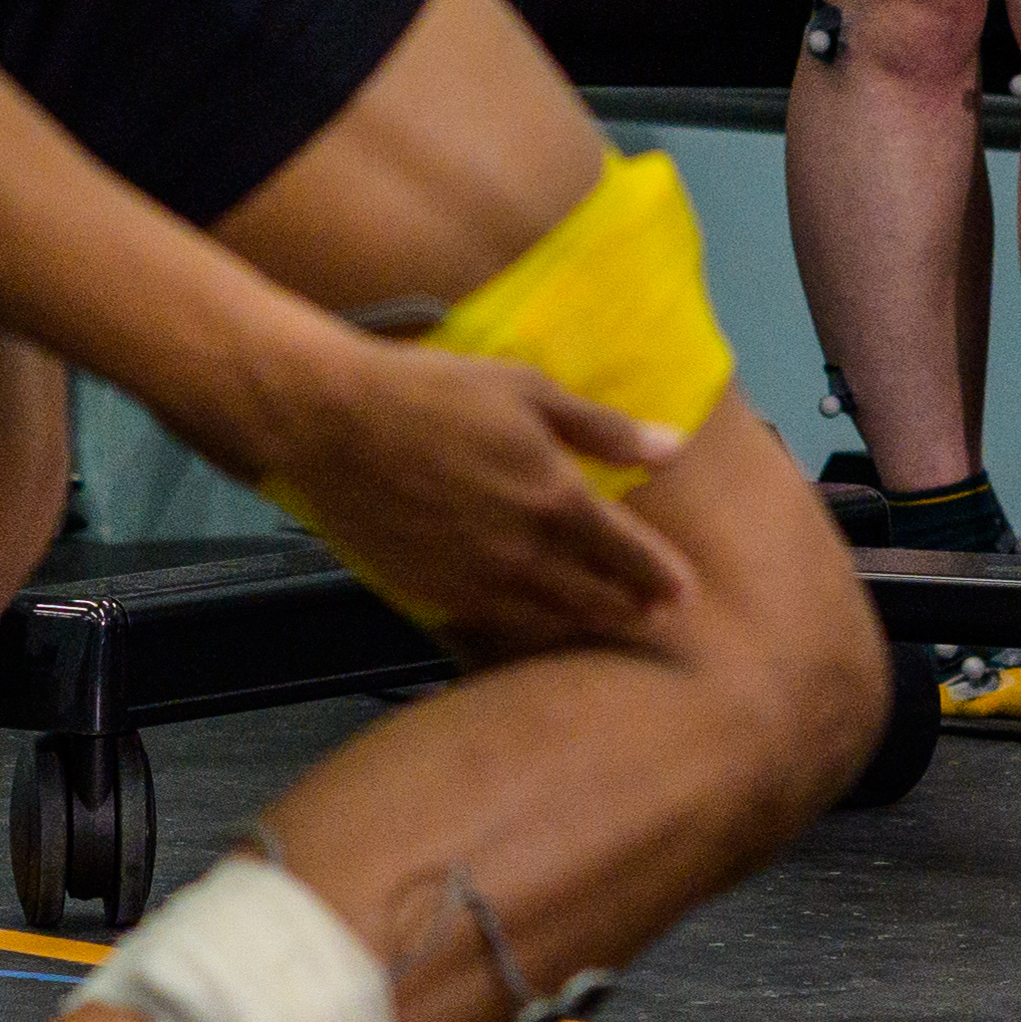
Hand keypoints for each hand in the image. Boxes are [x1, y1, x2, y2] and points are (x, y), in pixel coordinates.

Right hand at [259, 328, 698, 653]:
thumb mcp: (528, 390)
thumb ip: (603, 430)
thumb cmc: (434, 393)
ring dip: (585, 628)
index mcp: (555, 498)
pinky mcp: (433, 593)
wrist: (335, 424)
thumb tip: (671, 449)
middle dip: (632, 612)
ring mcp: (475, 580)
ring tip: (609, 629)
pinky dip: (526, 631)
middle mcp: (522, 552)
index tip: (684, 594)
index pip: (627, 553)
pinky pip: (495, 624)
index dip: (661, 577)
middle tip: (658, 621)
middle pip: (594, 599)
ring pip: (547, 620)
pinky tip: (536, 626)